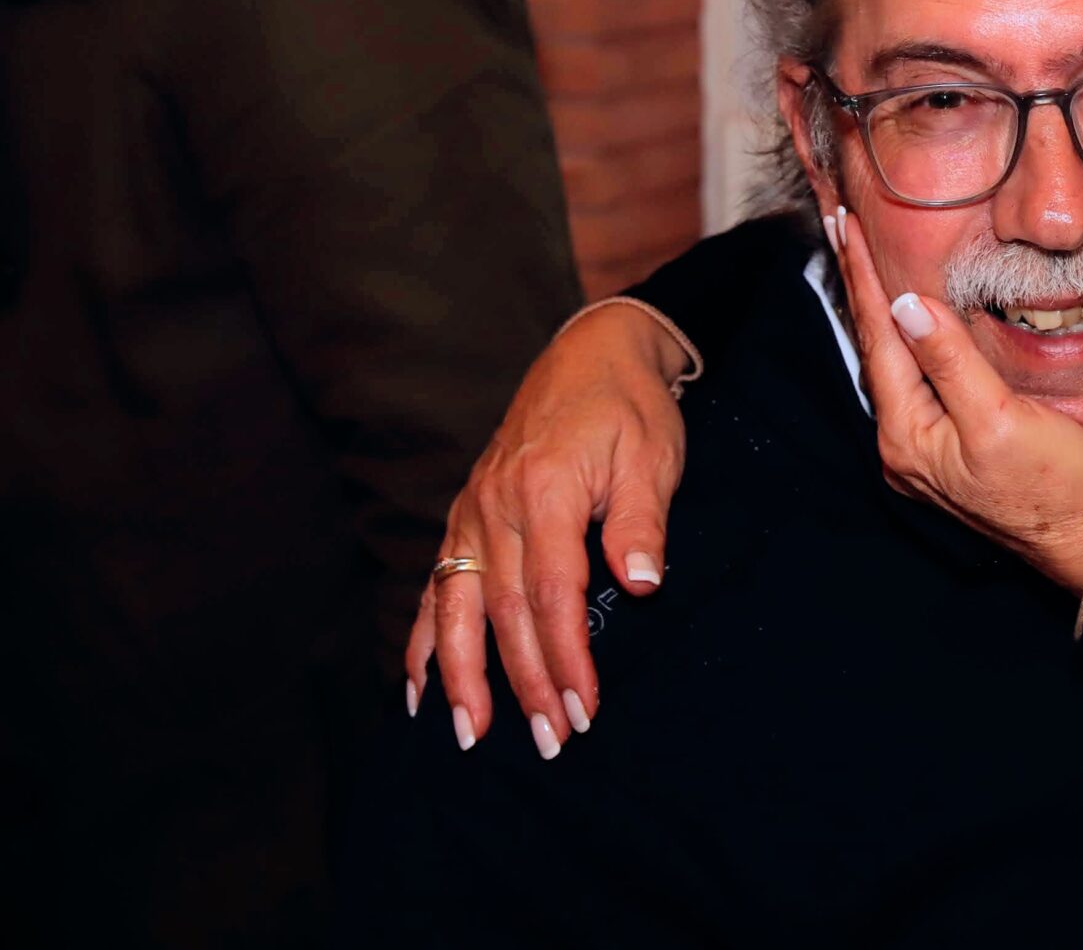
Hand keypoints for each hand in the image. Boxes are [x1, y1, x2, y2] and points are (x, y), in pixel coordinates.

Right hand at [404, 305, 688, 754]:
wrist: (592, 352)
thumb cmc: (629, 407)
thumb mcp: (652, 456)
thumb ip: (640, 523)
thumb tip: (644, 585)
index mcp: (543, 492)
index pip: (553, 595)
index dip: (566, 658)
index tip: (584, 709)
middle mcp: (494, 507)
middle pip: (504, 613)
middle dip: (524, 684)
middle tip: (549, 742)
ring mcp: (471, 512)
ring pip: (455, 608)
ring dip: (462, 676)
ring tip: (467, 735)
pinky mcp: (464, 516)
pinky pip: (434, 587)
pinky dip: (423, 641)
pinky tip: (418, 689)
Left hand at [829, 205, 1082, 590]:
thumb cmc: (1056, 485)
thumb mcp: (1001, 417)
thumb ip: (951, 360)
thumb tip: (906, 306)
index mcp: (908, 436)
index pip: (878, 338)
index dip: (863, 278)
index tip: (845, 225)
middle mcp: (905, 446)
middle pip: (876, 349)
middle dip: (859, 288)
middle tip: (840, 227)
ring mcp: (928, 451)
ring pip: (894, 364)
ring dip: (880, 312)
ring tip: (862, 263)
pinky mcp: (954, 450)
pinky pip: (919, 381)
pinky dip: (909, 340)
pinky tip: (909, 322)